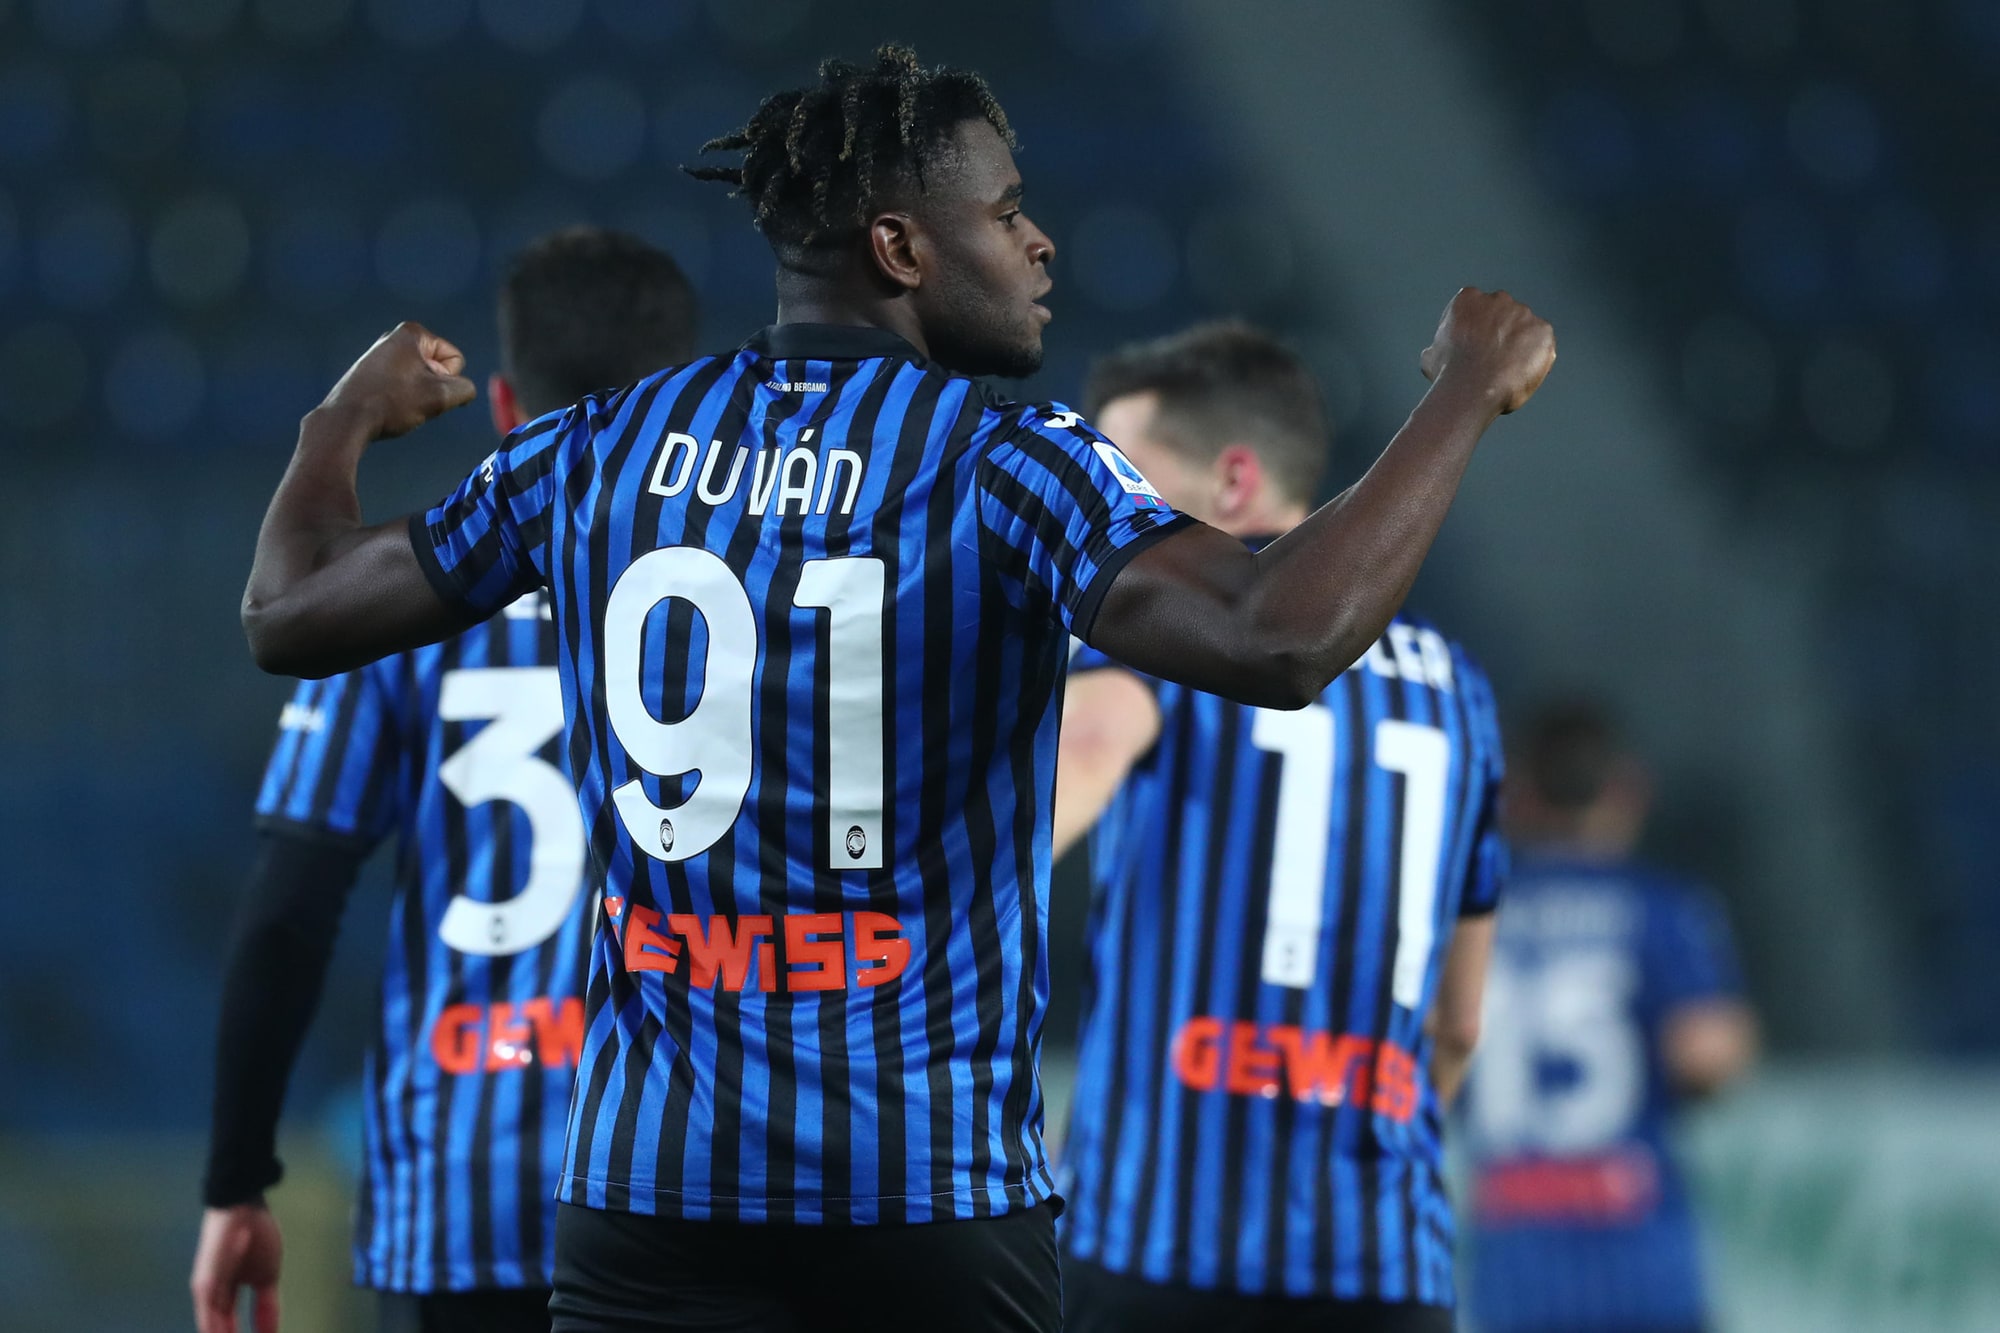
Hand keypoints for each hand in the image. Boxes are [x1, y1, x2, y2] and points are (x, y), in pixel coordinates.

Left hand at [191, 1203, 283, 1332]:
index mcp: (227, 1294)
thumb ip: (266, 1306)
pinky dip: (216, 1332)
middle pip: (219, 1331)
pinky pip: (209, 1319)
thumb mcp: (267, 1276)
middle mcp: (212, 1298)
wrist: (244, 1206)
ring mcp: (206, 1293)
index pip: (231, 1327)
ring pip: (212, 1329)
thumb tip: (271, 1331)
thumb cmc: (256, 1235)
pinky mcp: (205, 1286)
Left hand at [317, 321, 476, 438]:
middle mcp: (394, 337)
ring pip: (419, 379)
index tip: (426, 391)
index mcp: (413, 333)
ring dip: (418, 396)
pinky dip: (400, 398)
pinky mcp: (369, 372)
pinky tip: (386, 408)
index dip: (448, 381)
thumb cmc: (393, 402)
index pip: (455, 359)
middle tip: (413, 401)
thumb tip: (464, 390)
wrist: (347, 419)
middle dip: (432, 388)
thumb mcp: (440, 397)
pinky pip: (400, 385)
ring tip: (398, 406)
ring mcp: (379, 354)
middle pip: (437, 368)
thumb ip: (465, 389)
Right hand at [1419, 288, 1556, 414]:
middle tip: (1493, 359)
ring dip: (1519, 345)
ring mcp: (1523, 313)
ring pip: (1525, 328)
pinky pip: (1542, 344)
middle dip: (1500, 332)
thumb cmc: (1449, 374)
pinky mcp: (1543, 331)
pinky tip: (1520, 374)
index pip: (1476, 308)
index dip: (1475, 329)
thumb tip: (1435, 352)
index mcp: (1468, 298)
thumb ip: (1439, 345)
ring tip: (1507, 371)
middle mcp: (1498, 299)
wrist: (1473, 388)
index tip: (1474, 346)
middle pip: (1504, 314)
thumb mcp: (1431, 356)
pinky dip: (1536, 357)